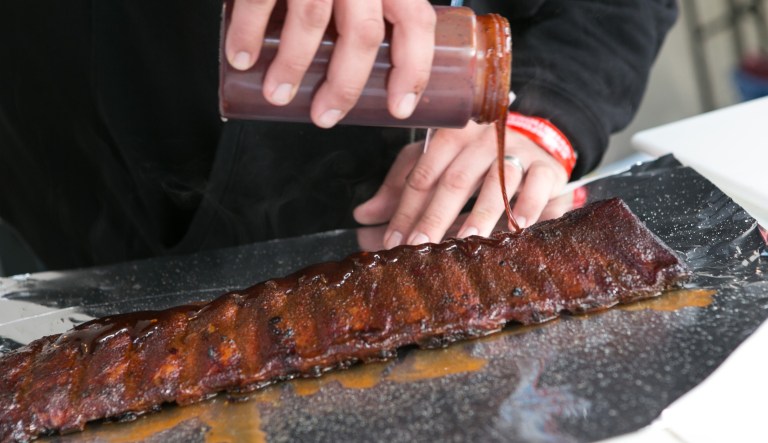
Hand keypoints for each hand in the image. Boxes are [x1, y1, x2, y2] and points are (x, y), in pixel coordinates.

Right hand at [225, 0, 436, 127]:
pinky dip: (248, 35)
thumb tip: (366, 61)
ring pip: (312, 21)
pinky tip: (242, 58)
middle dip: (344, 85)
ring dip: (293, 68)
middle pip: (363, 34)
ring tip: (277, 94)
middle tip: (326, 115)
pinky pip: (260, 0)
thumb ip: (374, 1)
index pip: (416, 23)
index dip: (414, 70)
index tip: (400, 107)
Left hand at [353, 122, 569, 247]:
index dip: (405, 208)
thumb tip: (362, 217)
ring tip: (466, 242)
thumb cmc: (474, 159)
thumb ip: (400, 188)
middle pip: (456, 180)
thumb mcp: (435, 164)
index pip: (422, 173)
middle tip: (421, 246)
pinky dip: (529, 206)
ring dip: (481, 215)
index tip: (393, 241)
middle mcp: (483, 140)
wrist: (534, 140)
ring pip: (497, 183)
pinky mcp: (547, 167)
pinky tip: (518, 228)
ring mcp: (518, 152)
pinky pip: (539, 183)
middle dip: (435, 216)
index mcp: (450, 135)